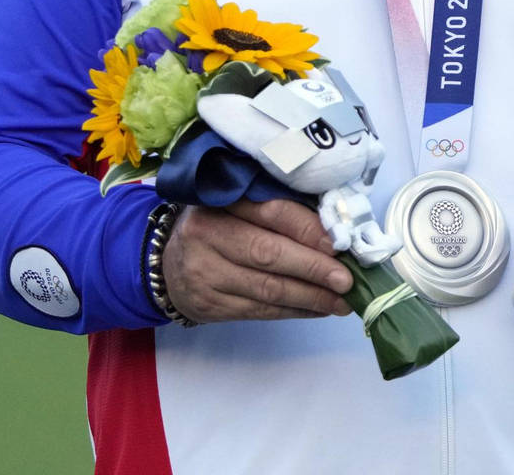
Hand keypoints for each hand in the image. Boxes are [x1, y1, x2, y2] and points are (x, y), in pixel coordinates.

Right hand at [161, 198, 353, 322]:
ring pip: (267, 288)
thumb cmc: (217, 228)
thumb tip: (333, 231)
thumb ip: (276, 210)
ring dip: (310, 296)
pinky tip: (317, 309)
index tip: (339, 243)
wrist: (167, 264)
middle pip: (268, 253)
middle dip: (313, 268)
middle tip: (347, 279)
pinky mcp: (210, 305)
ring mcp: (205, 273)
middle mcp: (207, 235)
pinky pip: (260, 311)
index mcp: (220, 201)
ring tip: (341, 300)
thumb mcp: (237, 206)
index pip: (270, 212)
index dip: (307, 228)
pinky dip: (294, 311)